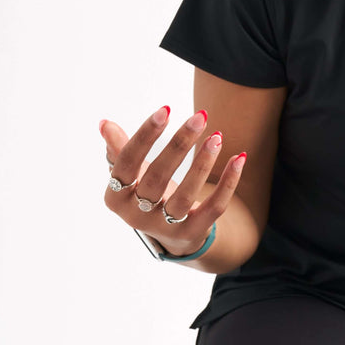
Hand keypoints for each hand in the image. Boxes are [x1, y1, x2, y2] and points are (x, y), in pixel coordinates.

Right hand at [100, 103, 246, 257]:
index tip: (166, 110)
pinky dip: (228, 183)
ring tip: (217, 136)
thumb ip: (119, 149)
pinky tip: (239, 158)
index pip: (127, 163)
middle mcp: (136, 216)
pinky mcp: (193, 233)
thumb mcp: (131, 174)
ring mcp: (165, 228)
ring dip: (203, 164)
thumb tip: (105, 124)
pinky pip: (214, 208)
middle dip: (179, 144)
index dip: (145, 136)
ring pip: (185, 195)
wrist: (171, 234)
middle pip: (158, 177)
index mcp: (116, 197)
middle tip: (199, 116)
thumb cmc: (147, 193)